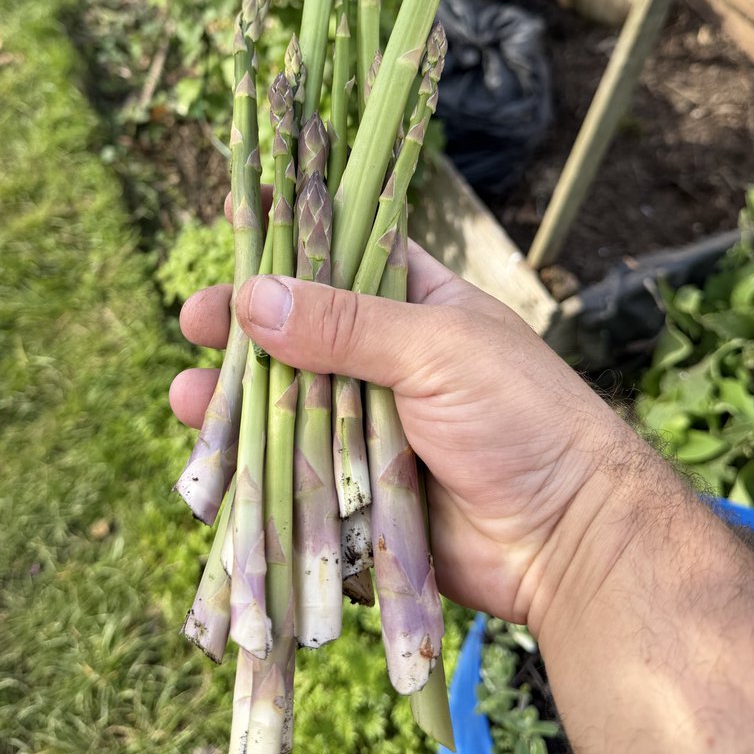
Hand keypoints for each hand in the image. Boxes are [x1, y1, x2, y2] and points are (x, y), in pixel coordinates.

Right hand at [170, 235, 638, 631]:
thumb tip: (254, 297)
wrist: (565, 540)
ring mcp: (366, 424)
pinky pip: (291, 468)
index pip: (343, 252)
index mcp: (415, 305)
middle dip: (243, 324)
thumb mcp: (437, 350)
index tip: (238, 214)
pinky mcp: (355, 487)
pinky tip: (210, 456)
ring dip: (234, 397)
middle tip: (195, 317)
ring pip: (285, 401)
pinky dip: (250, 462)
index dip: (292, 235)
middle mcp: (385, 359)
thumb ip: (346, 325)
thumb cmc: (520, 418)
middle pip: (298, 331)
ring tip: (187, 396)